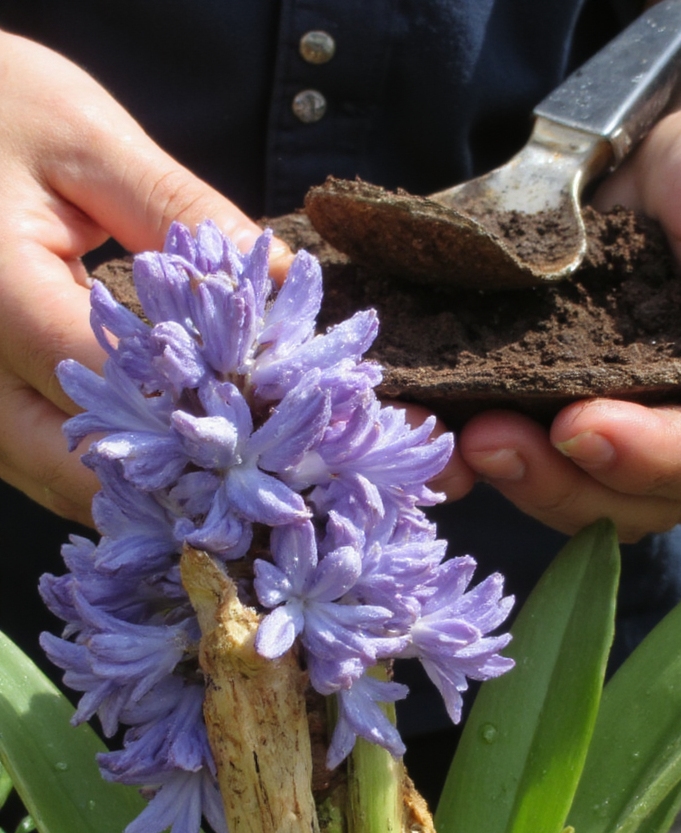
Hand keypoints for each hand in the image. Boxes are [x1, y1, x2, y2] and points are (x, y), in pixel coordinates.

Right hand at [0, 31, 292, 524]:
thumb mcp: (85, 139)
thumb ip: (179, 213)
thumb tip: (281, 276)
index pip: (120, 388)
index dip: (206, 413)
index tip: (287, 425)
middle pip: (77, 470)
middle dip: (173, 486)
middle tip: (262, 481)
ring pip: (54, 481)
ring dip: (139, 491)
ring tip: (227, 477)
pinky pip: (38, 459)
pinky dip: (103, 468)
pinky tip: (165, 456)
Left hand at [459, 2, 680, 541]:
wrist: (669, 165)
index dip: (653, 455)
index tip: (579, 427)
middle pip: (638, 500)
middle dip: (558, 479)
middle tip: (487, 439)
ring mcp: (632, 437)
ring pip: (578, 496)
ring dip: (511, 477)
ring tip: (453, 442)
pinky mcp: (570, 416)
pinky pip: (534, 461)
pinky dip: (480, 457)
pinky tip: (433, 430)